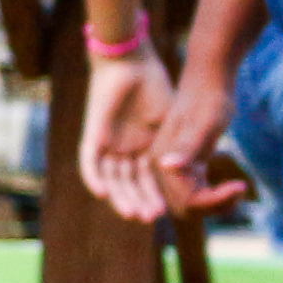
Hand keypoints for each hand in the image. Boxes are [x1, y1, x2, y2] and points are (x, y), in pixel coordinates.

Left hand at [79, 47, 173, 220]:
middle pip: (128, 184)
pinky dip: (93, 178)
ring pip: (110, 178)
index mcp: (143, 150)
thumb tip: (193, 171)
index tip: (165, 213)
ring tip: (132, 214)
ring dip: (119, 196)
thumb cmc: (156, 88)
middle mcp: (124, 151)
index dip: (153, 197)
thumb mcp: (171, 124)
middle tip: (151, 218)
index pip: (146, 181)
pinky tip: (102, 193)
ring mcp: (108, 144)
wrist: (133, 64)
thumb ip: (178, 147)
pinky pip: (88, 162)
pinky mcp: (92, 136)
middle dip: (139, 201)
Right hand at [146, 69, 247, 216]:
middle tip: (239, 189)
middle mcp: (161, 166)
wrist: (210, 77)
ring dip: (214, 203)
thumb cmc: (210, 97)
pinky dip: (214, 195)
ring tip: (237, 189)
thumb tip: (168, 166)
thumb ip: (187, 146)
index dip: (214, 201)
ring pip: (189, 203)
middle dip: (213, 206)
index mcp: (162, 159)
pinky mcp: (184, 162)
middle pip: (184, 208)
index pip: (186, 200)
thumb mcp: (204, 123)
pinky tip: (232, 184)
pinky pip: (195, 191)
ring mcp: (171, 165)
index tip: (240, 186)